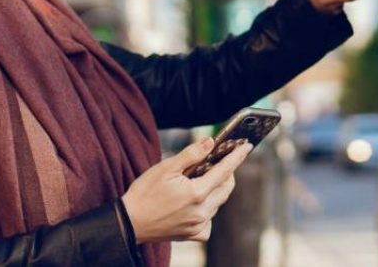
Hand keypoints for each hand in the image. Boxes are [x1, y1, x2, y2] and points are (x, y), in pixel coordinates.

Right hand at [121, 137, 252, 243]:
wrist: (130, 222)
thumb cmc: (144, 192)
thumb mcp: (165, 168)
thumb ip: (191, 155)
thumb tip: (210, 143)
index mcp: (196, 193)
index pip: (225, 171)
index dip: (237, 157)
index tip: (247, 146)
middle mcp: (202, 212)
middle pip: (226, 188)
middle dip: (227, 173)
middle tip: (220, 162)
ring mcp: (198, 225)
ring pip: (218, 203)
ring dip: (215, 190)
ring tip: (200, 181)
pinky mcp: (194, 235)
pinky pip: (209, 220)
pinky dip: (207, 210)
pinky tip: (194, 205)